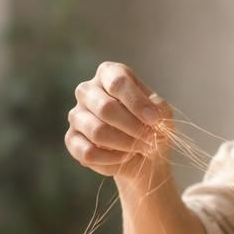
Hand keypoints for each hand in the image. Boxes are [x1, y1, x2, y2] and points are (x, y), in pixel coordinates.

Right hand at [64, 61, 170, 181]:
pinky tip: (123, 158)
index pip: (118, 82)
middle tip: (149, 139)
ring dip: (124, 144)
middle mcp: (88, 90)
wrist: (143, 154)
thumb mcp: (162, 114)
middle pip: (105, 108)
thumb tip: (151, 114)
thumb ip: (159, 109)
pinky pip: (88, 152)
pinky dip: (111, 159)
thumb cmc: (151, 126)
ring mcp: (76, 114)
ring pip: (97, 131)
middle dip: (132, 127)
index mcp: (109, 74)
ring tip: (138, 148)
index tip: (154, 119)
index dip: (138, 103)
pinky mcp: (71, 139)